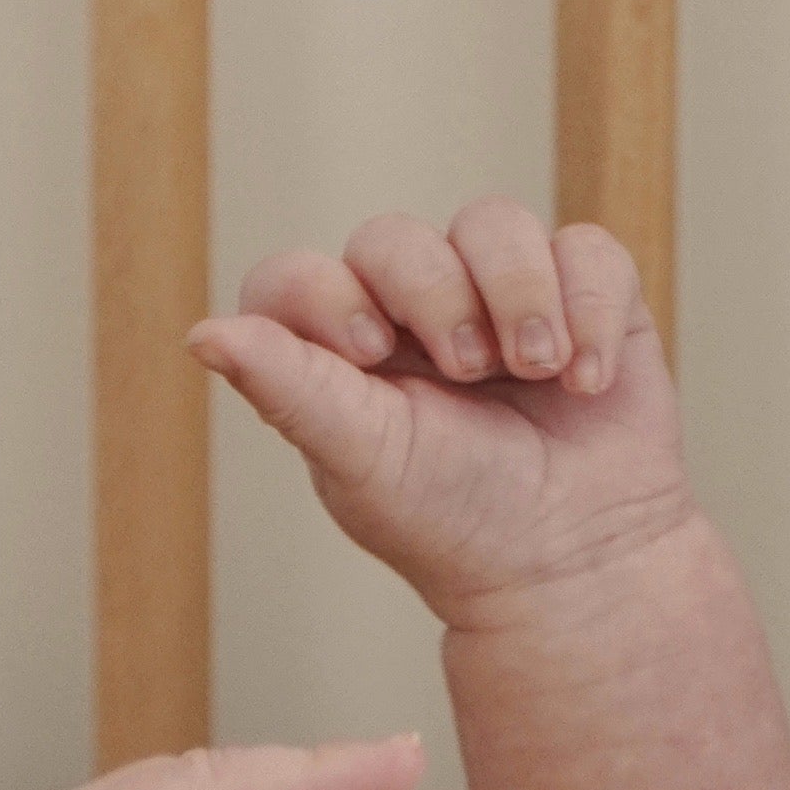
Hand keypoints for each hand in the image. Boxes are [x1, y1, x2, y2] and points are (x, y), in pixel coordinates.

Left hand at [189, 205, 695, 623]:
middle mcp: (411, 312)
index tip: (370, 355)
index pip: (297, 279)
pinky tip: (583, 378)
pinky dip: (587, 306)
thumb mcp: (364, 462)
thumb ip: (289, 390)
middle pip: (394, 238)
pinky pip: (584, 249)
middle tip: (466, 370)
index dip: (326, 296)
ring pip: (493, 222)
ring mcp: (498, 297)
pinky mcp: (582, 297)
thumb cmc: (456, 524)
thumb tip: (202, 334)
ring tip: (536, 370)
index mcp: (338, 354)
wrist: (576, 566)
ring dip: (516, 292)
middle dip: (433, 294)